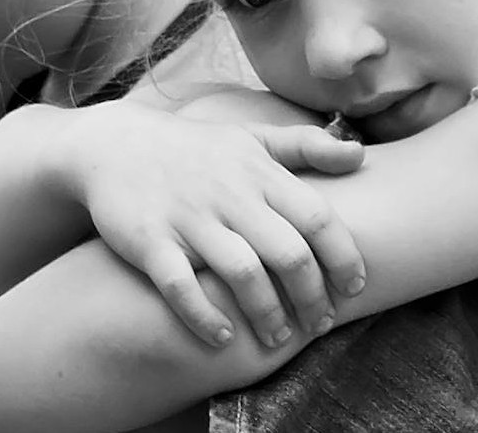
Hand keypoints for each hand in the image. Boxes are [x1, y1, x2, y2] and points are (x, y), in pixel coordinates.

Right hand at [53, 101, 365, 347]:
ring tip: (278, 338)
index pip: (318, 218)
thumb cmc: (197, 150)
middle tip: (320, 323)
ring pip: (241, 273)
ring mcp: (188, 218)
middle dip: (312, 296)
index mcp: (259, 172)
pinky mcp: (149, 241)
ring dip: (267, 313)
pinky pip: (180, 286)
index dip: (344, 257)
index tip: (356, 287)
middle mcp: (229, 194)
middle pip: (288, 252)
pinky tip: (223, 336)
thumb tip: (362, 155)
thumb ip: (307, 146)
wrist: (115, 146)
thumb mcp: (252, 138)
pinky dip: (204, 316)